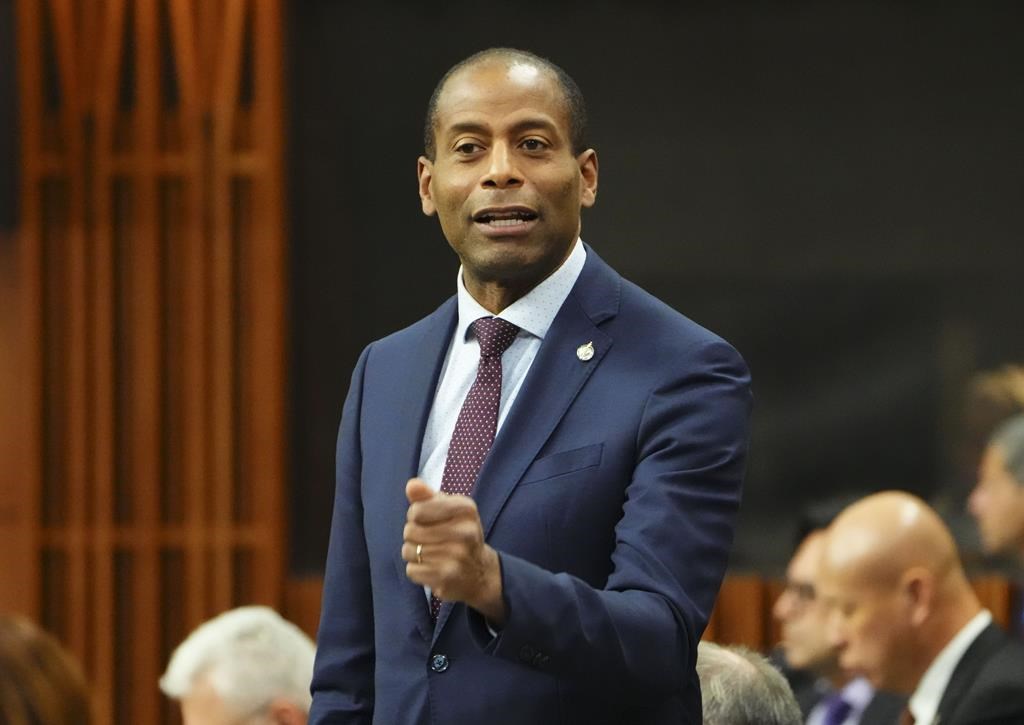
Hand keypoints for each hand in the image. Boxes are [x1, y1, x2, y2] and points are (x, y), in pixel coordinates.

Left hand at [402, 478, 505, 624]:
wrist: (479, 571)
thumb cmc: (459, 533)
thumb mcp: (449, 509)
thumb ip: (427, 496)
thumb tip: (411, 485)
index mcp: (466, 509)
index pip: (417, 510)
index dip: (415, 515)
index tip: (427, 519)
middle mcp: (465, 532)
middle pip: (410, 531)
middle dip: (413, 535)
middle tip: (430, 539)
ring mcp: (457, 556)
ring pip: (409, 551)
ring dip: (414, 553)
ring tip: (431, 553)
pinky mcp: (447, 577)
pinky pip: (412, 570)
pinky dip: (417, 570)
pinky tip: (432, 568)